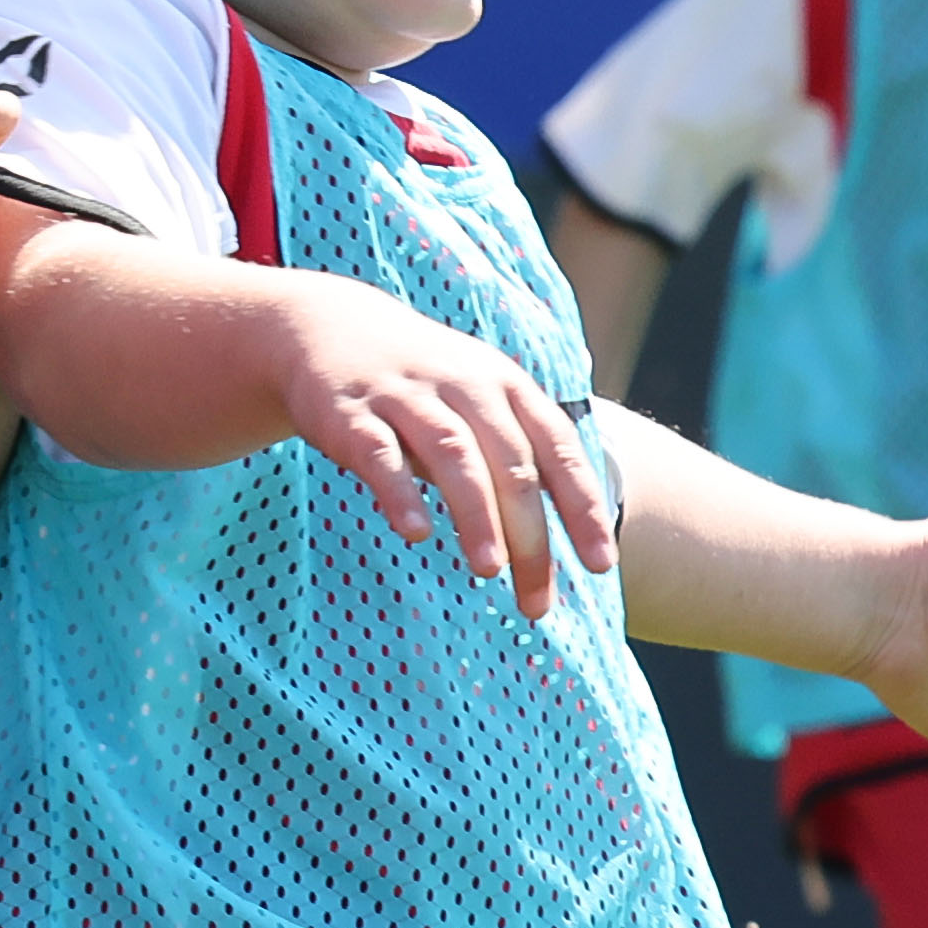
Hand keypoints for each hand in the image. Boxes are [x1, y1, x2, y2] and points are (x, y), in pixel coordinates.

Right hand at [265, 272, 620, 604]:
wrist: (325, 325)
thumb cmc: (421, 381)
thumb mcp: (480, 398)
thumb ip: (519, 453)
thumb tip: (564, 532)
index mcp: (506, 386)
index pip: (558, 448)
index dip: (583, 507)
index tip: (601, 565)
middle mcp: (464, 386)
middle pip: (512, 464)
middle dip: (530, 536)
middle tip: (537, 603)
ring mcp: (407, 396)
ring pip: (454, 455)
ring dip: (476, 514)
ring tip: (490, 570)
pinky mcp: (352, 412)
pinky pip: (380, 454)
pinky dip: (400, 492)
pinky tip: (415, 531)